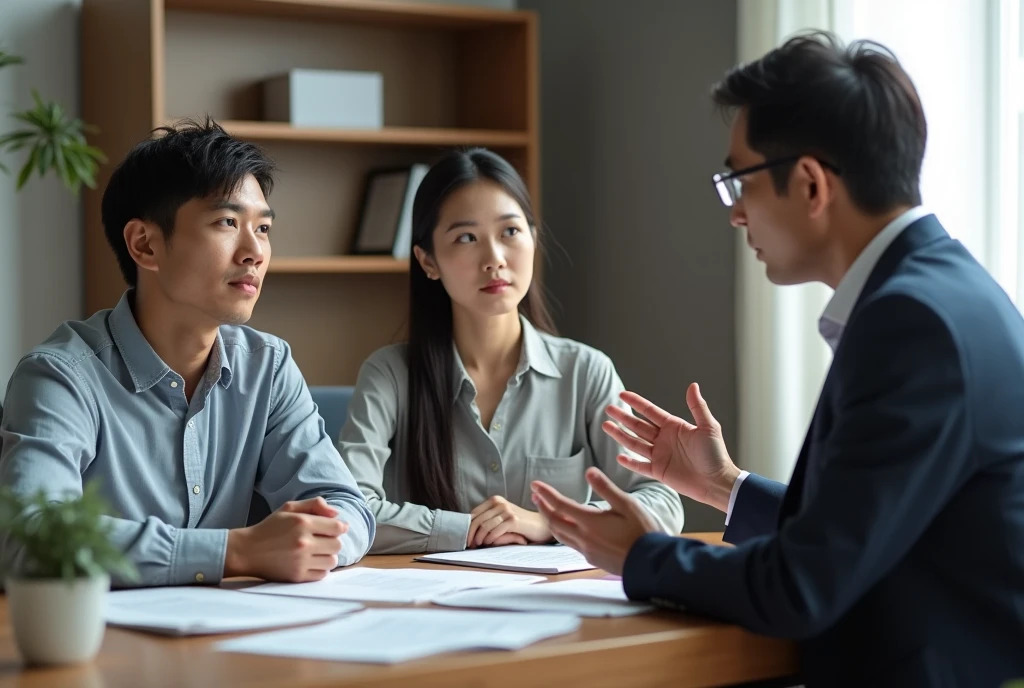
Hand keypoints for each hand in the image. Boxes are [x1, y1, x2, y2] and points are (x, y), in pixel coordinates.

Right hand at [225, 497, 347, 581]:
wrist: (246, 551)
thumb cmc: (269, 528)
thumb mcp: (289, 509)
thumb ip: (314, 505)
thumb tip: (337, 513)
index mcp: (303, 523)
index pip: (337, 527)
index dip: (339, 527)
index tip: (334, 529)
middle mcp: (303, 542)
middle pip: (337, 545)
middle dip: (332, 542)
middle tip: (322, 541)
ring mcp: (300, 561)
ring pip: (332, 561)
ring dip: (327, 556)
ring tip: (317, 552)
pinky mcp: (297, 576)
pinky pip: (322, 575)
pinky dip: (320, 569)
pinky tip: (310, 562)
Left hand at [466, 496, 551, 547]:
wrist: (540, 525)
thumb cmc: (520, 524)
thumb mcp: (502, 518)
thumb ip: (489, 519)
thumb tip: (469, 529)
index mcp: (495, 500)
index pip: (474, 514)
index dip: (468, 527)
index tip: (466, 539)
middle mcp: (500, 503)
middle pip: (477, 520)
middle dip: (471, 534)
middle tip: (470, 545)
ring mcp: (507, 510)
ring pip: (485, 526)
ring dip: (479, 538)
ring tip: (479, 545)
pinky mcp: (514, 520)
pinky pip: (495, 531)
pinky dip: (490, 538)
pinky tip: (489, 543)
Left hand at [530, 468, 659, 574]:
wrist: (652, 564)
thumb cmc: (642, 532)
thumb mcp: (627, 504)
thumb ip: (606, 488)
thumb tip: (589, 472)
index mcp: (589, 522)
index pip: (560, 505)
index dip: (546, 493)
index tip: (535, 484)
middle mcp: (583, 537)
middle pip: (554, 522)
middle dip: (543, 507)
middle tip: (536, 496)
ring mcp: (587, 550)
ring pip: (560, 535)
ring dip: (550, 521)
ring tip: (546, 511)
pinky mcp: (593, 559)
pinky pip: (571, 544)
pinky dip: (563, 533)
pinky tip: (568, 529)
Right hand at [603, 383, 739, 511]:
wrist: (716, 482)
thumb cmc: (716, 454)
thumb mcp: (708, 427)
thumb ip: (698, 407)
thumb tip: (693, 386)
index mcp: (673, 427)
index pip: (650, 412)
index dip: (636, 403)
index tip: (622, 394)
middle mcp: (664, 439)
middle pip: (638, 426)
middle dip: (623, 417)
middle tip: (608, 409)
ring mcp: (660, 456)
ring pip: (634, 443)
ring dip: (620, 435)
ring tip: (606, 425)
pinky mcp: (659, 472)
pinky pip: (640, 466)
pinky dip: (629, 462)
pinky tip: (619, 456)